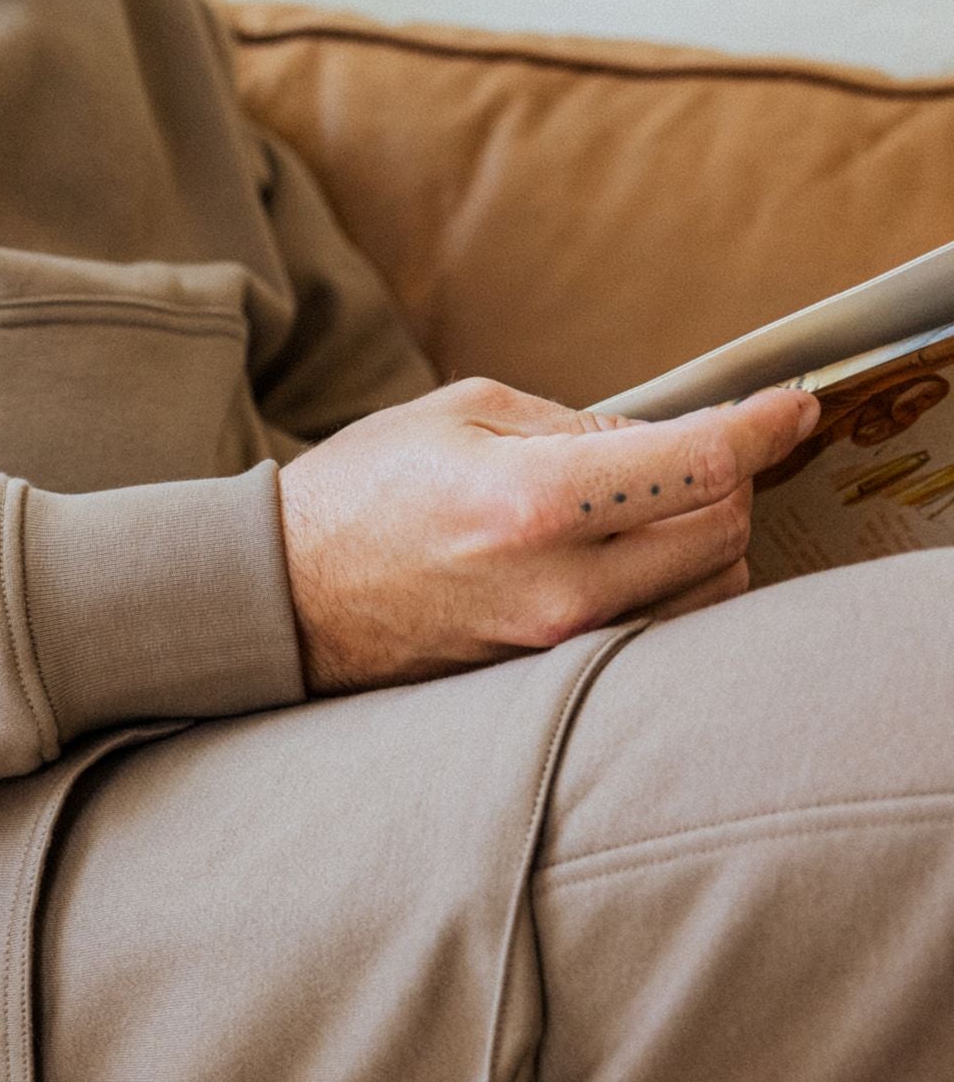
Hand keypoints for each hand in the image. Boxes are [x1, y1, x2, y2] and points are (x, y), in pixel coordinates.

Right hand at [276, 377, 821, 696]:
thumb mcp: (465, 412)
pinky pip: (661, 628)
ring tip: (664, 503)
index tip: (793, 406)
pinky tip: (644, 556)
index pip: (703, 465)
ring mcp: (559, 641)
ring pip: (708, 589)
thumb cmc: (363, 492)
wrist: (287, 597)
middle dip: (733, 479)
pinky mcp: (551, 675)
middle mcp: (560, 581)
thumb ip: (580, 423)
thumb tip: (664, 439)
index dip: (765, 427)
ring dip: (710, 538)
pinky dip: (678, 585)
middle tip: (706, 448)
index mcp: (536, 498)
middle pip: (724, 529)